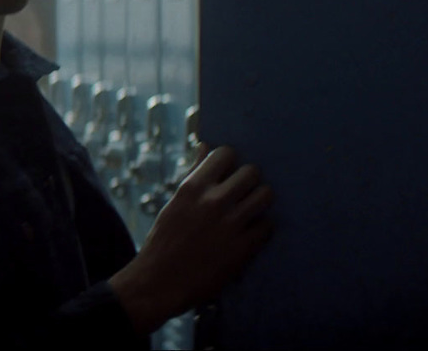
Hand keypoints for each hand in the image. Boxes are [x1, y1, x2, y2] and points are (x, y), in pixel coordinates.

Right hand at [107, 143, 272, 334]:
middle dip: (248, 182)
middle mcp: (213, 201)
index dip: (230, 164)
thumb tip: (206, 146)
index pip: (226, 154)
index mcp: (193, 187)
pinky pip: (267, 225)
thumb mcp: (175, 202)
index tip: (227, 175)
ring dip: (259, 202)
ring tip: (250, 211)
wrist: (160, 281)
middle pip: (252, 172)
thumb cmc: (165, 238)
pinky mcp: (244, 248)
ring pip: (266, 195)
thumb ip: (193, 174)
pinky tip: (249, 234)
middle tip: (241, 195)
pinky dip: (261, 229)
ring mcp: (231, 224)